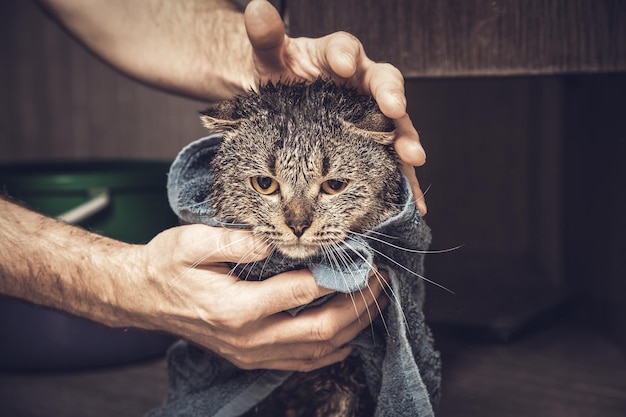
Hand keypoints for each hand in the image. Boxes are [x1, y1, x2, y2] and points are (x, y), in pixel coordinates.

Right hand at [132, 224, 387, 370]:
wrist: (144, 297)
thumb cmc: (168, 265)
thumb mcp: (193, 241)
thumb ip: (236, 239)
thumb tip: (276, 239)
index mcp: (236, 307)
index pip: (302, 292)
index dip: (338, 277)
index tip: (362, 260)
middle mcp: (248, 338)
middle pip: (319, 330)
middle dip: (358, 306)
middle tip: (380, 282)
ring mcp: (251, 353)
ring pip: (316, 351)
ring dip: (352, 327)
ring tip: (375, 303)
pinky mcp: (251, 357)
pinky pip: (300, 362)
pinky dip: (330, 351)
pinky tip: (348, 335)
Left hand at [244, 0, 426, 213]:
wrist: (281, 101)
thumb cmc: (280, 74)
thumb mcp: (270, 56)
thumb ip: (266, 37)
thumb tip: (256, 10)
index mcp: (337, 57)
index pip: (346, 48)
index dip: (346, 55)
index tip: (343, 64)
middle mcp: (361, 84)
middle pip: (385, 84)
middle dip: (392, 98)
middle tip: (394, 111)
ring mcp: (370, 115)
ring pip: (396, 124)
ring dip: (406, 140)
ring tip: (413, 157)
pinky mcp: (371, 143)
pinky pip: (391, 160)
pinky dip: (402, 179)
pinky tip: (412, 200)